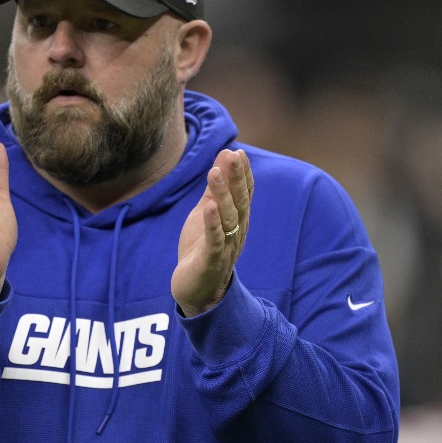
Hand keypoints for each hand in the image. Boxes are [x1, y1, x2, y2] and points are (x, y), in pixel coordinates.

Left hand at [173, 149, 253, 316]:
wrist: (197, 291)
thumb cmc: (202, 248)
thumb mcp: (207, 213)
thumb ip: (216, 188)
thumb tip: (225, 155)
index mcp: (237, 220)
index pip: (244, 193)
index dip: (242, 173)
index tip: (237, 151)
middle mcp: (236, 232)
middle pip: (240, 202)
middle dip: (236, 178)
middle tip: (233, 154)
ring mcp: (226, 247)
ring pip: (228, 218)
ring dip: (222, 194)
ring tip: (214, 172)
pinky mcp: (211, 261)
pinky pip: (214, 241)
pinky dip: (212, 224)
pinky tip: (209, 207)